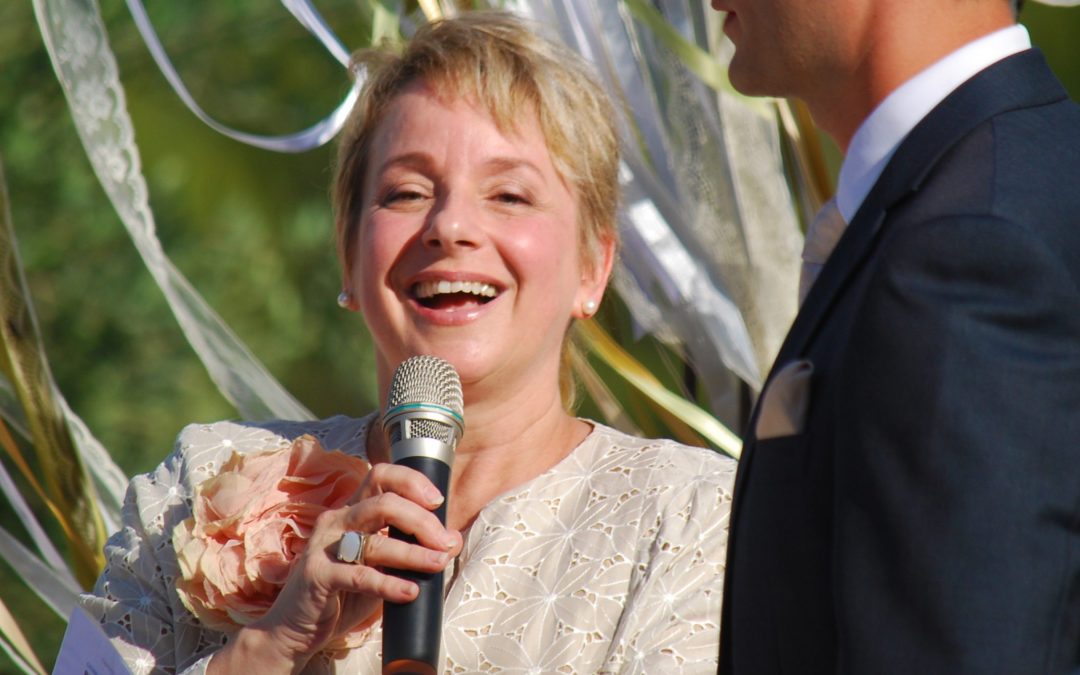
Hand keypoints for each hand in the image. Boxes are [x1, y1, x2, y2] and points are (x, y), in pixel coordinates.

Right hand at [208, 462, 461, 673]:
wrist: (295, 626)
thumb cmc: (342, 592)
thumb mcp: (380, 565)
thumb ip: (409, 549)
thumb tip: (452, 540)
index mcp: (350, 511)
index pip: (380, 475)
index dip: (411, 481)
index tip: (438, 501)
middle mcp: (336, 521)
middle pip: (383, 503)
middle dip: (421, 520)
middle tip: (444, 542)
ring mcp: (324, 548)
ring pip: (375, 541)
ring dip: (413, 553)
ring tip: (438, 564)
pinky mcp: (318, 577)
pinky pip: (360, 576)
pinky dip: (390, 583)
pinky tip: (411, 591)